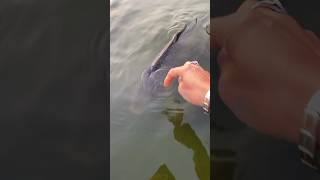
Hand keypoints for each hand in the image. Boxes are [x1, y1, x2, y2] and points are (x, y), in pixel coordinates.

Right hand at [163, 61, 209, 105]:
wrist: (210, 95)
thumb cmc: (198, 92)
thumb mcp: (182, 90)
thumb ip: (179, 84)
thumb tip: (182, 83)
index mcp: (185, 69)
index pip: (173, 71)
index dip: (168, 78)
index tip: (167, 84)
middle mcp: (194, 67)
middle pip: (183, 69)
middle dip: (179, 75)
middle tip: (177, 83)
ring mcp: (201, 70)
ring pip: (191, 72)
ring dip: (187, 78)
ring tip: (187, 86)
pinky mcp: (206, 75)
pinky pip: (197, 75)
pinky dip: (194, 80)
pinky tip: (194, 87)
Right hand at [213, 0, 319, 141]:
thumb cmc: (271, 97)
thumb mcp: (230, 89)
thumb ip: (224, 68)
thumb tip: (231, 58)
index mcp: (242, 26)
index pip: (213, 28)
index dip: (205, 44)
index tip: (205, 57)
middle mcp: (267, 18)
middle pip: (240, 19)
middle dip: (232, 35)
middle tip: (230, 57)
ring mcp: (290, 26)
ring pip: (262, 26)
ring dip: (253, 40)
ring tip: (253, 64)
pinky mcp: (308, 39)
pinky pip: (280, 37)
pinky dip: (273, 47)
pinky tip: (275, 68)